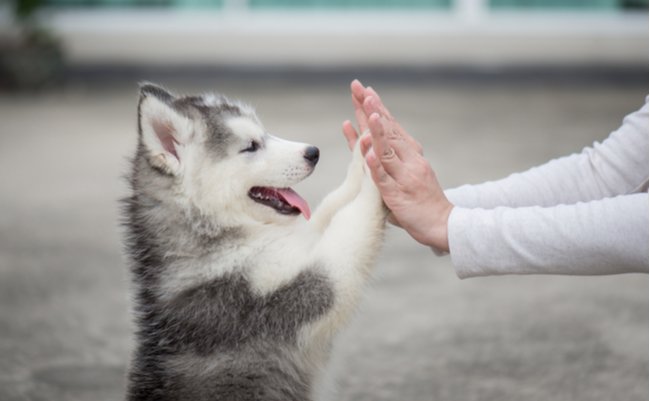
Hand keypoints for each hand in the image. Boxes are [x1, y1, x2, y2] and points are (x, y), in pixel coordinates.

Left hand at [343, 80, 453, 251]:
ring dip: (377, 131)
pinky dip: (376, 166)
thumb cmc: (421, 200)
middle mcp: (409, 160)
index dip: (377, 108)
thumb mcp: (406, 173)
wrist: (443, 223)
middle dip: (372, 109)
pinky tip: (368, 153)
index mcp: (410, 154)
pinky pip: (384, 179)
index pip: (391, 126)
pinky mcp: (398, 195)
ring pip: (387, 150)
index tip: (365, 90)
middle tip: (361, 89)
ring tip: (368, 112)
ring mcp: (404, 176)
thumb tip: (368, 142)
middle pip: (387, 131)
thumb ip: (387, 159)